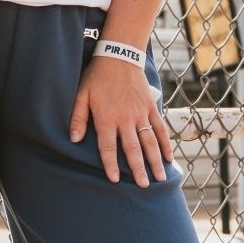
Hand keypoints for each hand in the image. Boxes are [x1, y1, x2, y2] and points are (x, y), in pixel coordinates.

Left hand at [69, 56, 173, 186]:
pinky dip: (166, 143)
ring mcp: (141, 113)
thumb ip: (78, 117)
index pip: (108, 146)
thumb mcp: (81, 94)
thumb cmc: (97, 76)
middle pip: (132, 148)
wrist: (120, 55)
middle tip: (143, 186)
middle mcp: (125, 118)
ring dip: (154, 161)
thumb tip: (74, 139)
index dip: (110, 164)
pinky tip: (169, 158)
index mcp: (107, 117)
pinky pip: (160, 128)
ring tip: (159, 178)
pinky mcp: (151, 107)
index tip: (114, 180)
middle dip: (138, 169)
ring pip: (149, 141)